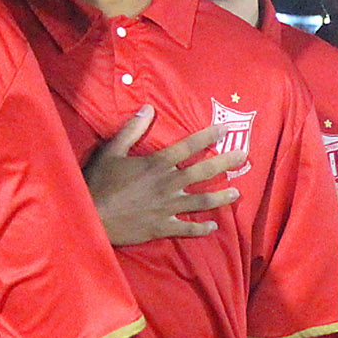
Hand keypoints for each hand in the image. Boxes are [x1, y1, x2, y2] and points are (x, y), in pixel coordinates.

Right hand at [85, 107, 243, 245]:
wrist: (93, 217)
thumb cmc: (99, 182)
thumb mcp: (111, 151)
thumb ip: (132, 130)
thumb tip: (148, 109)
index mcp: (157, 164)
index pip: (189, 146)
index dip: (208, 136)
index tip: (225, 129)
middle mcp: (168, 184)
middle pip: (203, 172)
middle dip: (226, 163)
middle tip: (244, 157)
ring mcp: (168, 207)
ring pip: (202, 202)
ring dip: (221, 197)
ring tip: (236, 193)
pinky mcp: (163, 227)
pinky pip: (187, 229)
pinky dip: (201, 228)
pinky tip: (212, 227)